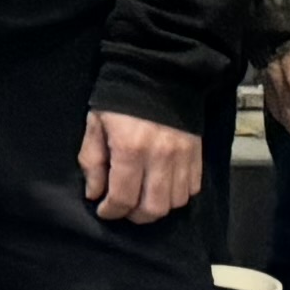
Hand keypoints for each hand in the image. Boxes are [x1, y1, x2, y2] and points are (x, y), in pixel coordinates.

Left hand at [81, 111, 204, 225]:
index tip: (103, 210)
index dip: (111, 211)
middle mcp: (159, 157)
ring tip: (142, 198)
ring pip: (175, 203)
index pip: (122, 197)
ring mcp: (182, 157)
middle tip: (123, 208)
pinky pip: (192, 189)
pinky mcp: (197, 154)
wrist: (157, 74)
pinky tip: (162, 188)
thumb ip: (92, 161)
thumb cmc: (119, 100)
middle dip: (134, 215)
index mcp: (130, 149)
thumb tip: (94, 193)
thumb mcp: (95, 125)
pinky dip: (177, 196)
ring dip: (157, 207)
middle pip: (153, 208)